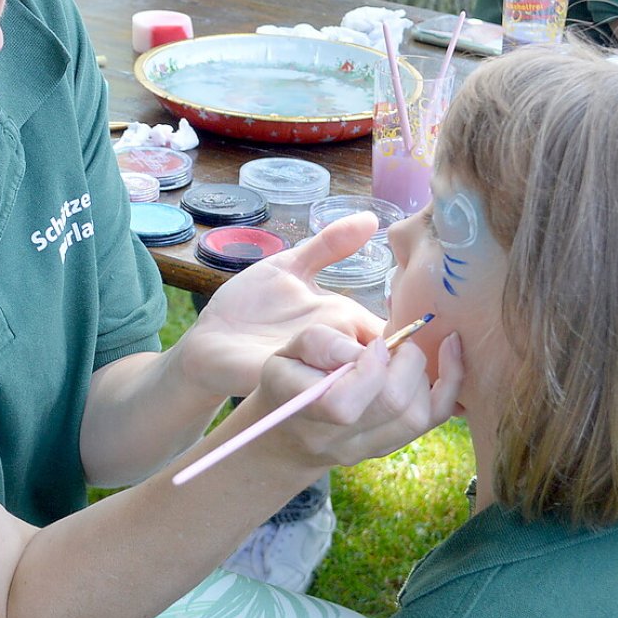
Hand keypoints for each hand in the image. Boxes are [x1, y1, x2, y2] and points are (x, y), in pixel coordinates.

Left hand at [175, 213, 385, 400]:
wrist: (208, 335)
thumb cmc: (250, 303)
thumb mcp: (291, 265)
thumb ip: (330, 244)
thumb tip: (371, 218)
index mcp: (347, 323)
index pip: (396, 336)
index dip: (406, 338)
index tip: (410, 331)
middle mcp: (341, 354)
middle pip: (388, 366)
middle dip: (384, 360)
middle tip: (357, 346)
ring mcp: (320, 375)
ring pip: (363, 386)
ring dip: (352, 370)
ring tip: (317, 348)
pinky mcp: (293, 390)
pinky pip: (325, 398)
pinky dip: (323, 384)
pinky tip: (303, 364)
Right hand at [254, 324, 464, 469]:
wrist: (288, 437)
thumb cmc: (289, 380)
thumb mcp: (288, 351)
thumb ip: (323, 343)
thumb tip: (373, 350)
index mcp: (303, 410)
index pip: (343, 405)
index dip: (368, 369)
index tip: (372, 345)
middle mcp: (337, 439)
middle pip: (392, 407)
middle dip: (407, 363)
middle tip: (395, 345)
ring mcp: (366, 450)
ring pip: (417, 417)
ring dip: (424, 374)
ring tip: (405, 355)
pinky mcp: (389, 447)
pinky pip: (431, 421)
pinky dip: (449, 386)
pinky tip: (452, 354)